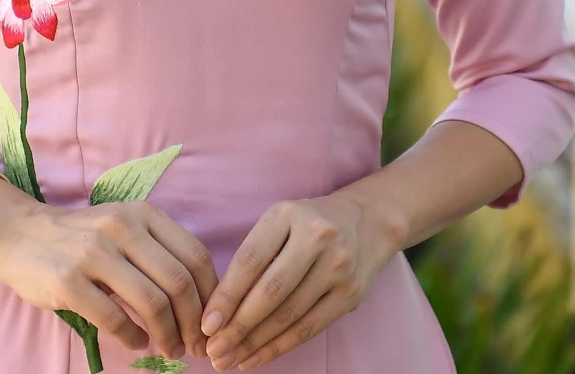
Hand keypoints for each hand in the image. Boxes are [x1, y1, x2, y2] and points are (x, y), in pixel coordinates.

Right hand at [0, 179, 219, 361]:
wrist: (18, 234)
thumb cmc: (81, 237)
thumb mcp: (123, 227)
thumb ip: (158, 252)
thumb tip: (201, 300)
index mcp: (143, 213)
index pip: (195, 256)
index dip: (210, 295)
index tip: (211, 322)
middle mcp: (122, 227)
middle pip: (178, 282)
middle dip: (194, 322)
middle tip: (195, 345)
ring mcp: (94, 253)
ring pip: (152, 302)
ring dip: (168, 335)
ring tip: (170, 349)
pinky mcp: (69, 281)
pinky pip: (114, 318)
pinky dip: (133, 338)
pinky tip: (137, 342)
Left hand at [200, 190, 399, 369]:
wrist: (367, 222)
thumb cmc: (307, 226)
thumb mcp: (279, 222)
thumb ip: (252, 258)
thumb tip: (218, 311)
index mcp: (288, 215)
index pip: (251, 260)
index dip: (227, 296)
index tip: (206, 325)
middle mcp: (317, 238)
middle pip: (271, 291)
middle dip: (238, 326)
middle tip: (214, 351)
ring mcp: (338, 267)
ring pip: (289, 314)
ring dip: (255, 343)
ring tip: (229, 360)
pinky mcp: (351, 294)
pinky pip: (309, 328)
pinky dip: (279, 347)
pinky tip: (256, 358)